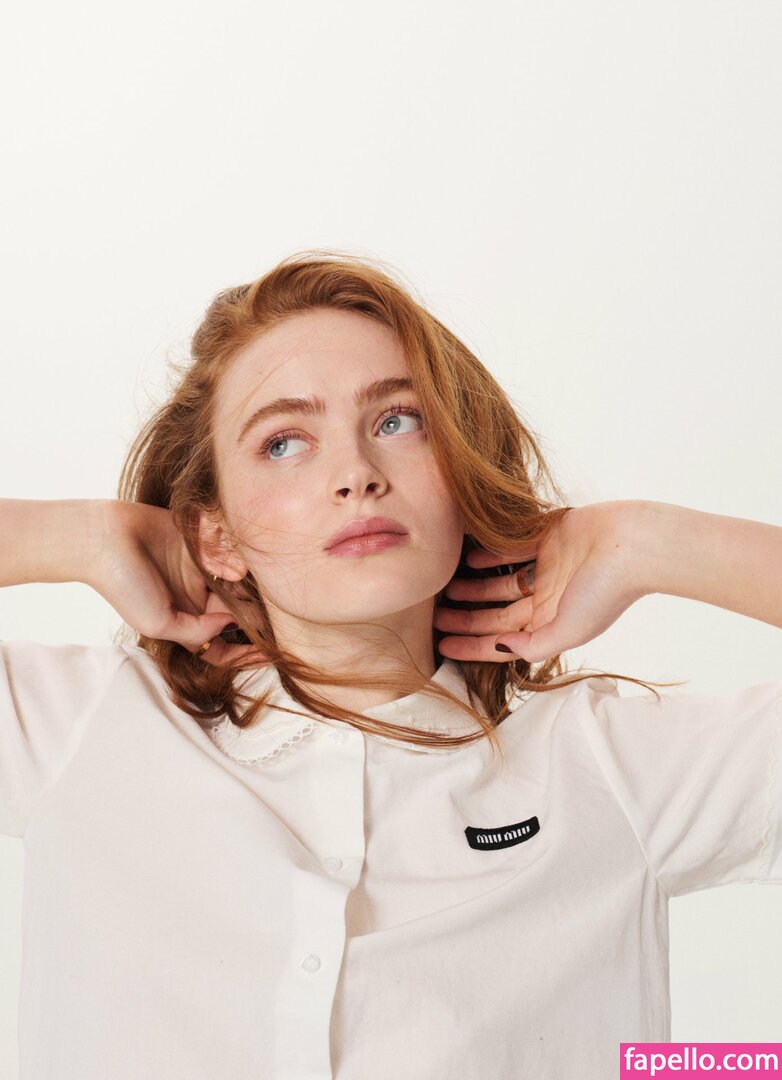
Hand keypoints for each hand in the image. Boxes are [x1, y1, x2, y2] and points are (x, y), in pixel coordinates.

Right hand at [88, 500, 264, 663]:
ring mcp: (202, 570)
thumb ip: (197, 631)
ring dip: (254, 587)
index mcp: (186, 621)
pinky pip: (231, 553)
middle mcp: (197, 598)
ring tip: (270, 589)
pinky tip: (250, 561)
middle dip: (257, 617)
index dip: (244, 654)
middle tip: (278, 617)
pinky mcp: (204, 543)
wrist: (106, 538)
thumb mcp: (159, 623)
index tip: (269, 654)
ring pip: (239, 584)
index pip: (222, 646)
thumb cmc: (125, 586)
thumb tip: (230, 625)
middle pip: (238, 614)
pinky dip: (241, 558)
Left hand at [434, 501, 646, 663]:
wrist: (633, 545)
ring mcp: (547, 570)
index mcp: (551, 624)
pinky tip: (469, 559)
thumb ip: (534, 644)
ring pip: (500, 583)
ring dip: (473, 587)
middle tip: (434, 618)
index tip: (441, 647)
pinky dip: (490, 555)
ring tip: (445, 589)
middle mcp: (547, 600)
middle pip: (496, 613)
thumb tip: (501, 649)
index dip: (471, 646)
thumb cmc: (605, 592)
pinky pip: (511, 549)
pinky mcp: (548, 540)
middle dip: (466, 618)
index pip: (502, 640)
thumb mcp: (569, 630)